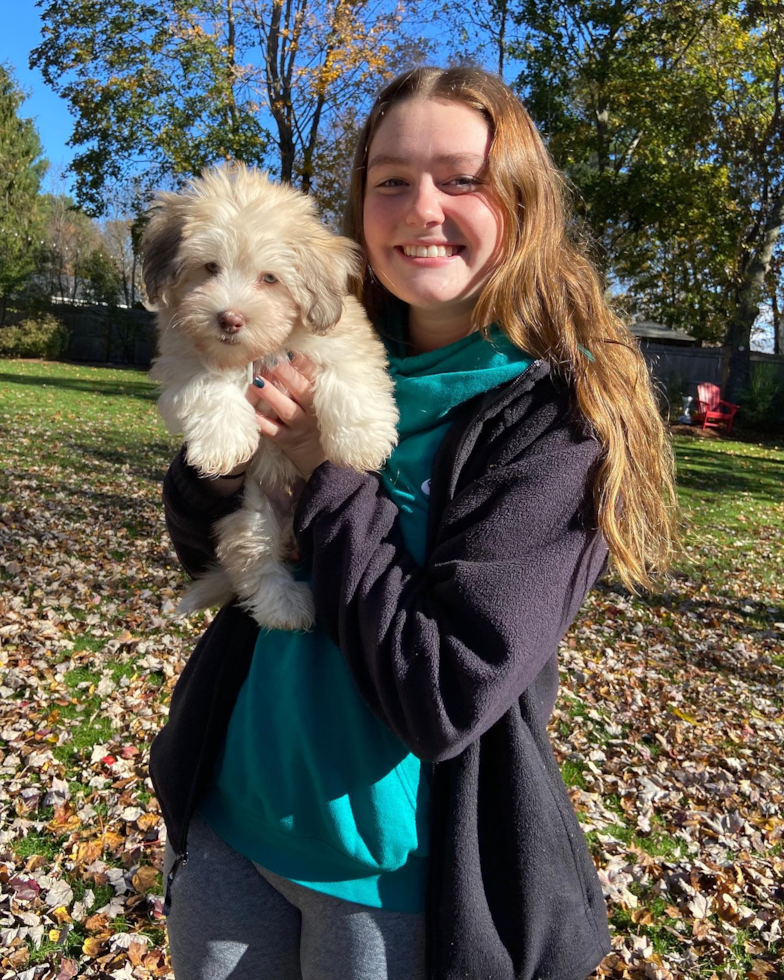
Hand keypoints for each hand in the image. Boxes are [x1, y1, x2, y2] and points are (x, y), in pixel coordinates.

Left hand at [246, 352, 327, 479]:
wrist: (322, 462)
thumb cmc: (315, 424)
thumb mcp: (319, 403)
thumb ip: (306, 382)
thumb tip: (287, 355)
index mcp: (320, 398)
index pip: (314, 376)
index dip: (303, 363)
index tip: (289, 351)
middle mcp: (312, 411)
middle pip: (301, 390)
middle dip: (287, 374)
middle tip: (272, 360)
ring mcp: (300, 427)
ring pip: (287, 410)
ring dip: (272, 395)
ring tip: (257, 381)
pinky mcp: (288, 442)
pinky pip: (274, 431)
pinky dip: (263, 422)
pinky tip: (252, 413)